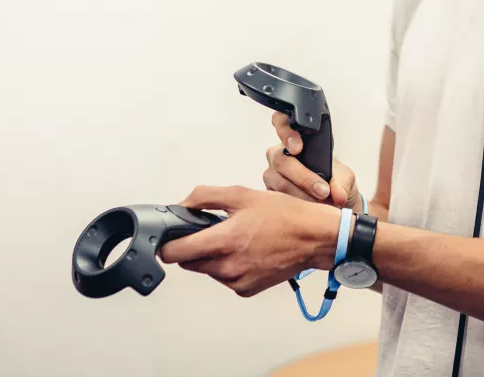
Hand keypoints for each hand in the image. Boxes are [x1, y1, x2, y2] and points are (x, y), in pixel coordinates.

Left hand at [158, 184, 337, 297]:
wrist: (315, 238)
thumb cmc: (285, 215)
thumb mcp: (243, 194)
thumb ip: (205, 197)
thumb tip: (182, 205)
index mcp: (223, 241)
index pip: (174, 253)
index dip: (168, 243)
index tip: (171, 236)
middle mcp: (227, 266)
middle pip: (187, 262)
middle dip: (192, 247)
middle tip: (212, 231)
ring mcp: (236, 281)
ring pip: (207, 270)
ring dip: (212, 256)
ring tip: (237, 239)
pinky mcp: (246, 289)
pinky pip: (225, 278)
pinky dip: (229, 266)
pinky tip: (247, 251)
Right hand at [264, 112, 362, 211]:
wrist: (333, 200)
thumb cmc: (335, 181)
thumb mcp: (345, 178)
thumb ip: (342, 182)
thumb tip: (337, 194)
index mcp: (297, 138)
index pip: (282, 123)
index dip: (286, 133)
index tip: (298, 148)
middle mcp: (280, 154)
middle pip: (281, 160)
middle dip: (303, 177)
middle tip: (323, 190)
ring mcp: (272, 173)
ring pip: (278, 181)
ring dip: (301, 194)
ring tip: (320, 202)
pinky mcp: (270, 192)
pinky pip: (276, 197)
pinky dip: (294, 204)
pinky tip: (307, 208)